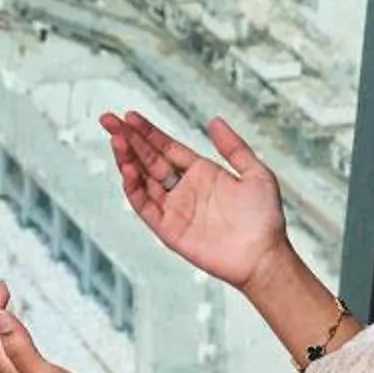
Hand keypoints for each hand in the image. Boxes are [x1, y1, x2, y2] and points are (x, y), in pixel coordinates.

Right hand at [99, 110, 287, 288]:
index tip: (130, 116)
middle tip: (109, 120)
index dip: (148, 132)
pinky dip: (133, 188)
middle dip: (128, 139)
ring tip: (116, 140)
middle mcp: (183, 188)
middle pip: (148, 159)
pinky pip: (144, 205)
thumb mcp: (256, 174)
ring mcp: (173, 208)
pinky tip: (128, 169)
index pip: (166, 147)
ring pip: (142, 179)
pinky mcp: (167, 229)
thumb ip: (234, 147)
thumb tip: (215, 121)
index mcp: (200, 172)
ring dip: (127, 159)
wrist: (263, 256)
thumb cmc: (264, 219)